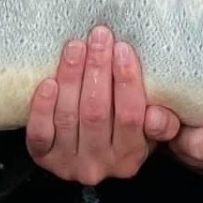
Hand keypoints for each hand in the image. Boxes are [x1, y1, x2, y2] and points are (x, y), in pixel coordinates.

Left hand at [25, 26, 179, 184]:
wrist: (90, 156)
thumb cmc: (123, 130)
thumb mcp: (150, 130)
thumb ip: (161, 123)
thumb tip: (156, 114)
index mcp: (130, 157)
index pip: (130, 116)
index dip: (126, 81)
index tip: (122, 48)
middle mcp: (99, 164)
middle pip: (96, 113)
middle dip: (98, 69)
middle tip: (99, 37)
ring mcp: (68, 163)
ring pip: (68, 117)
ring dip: (71, 77)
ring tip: (75, 47)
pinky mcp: (43, 158)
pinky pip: (40, 133)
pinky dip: (43, 107)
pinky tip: (49, 82)